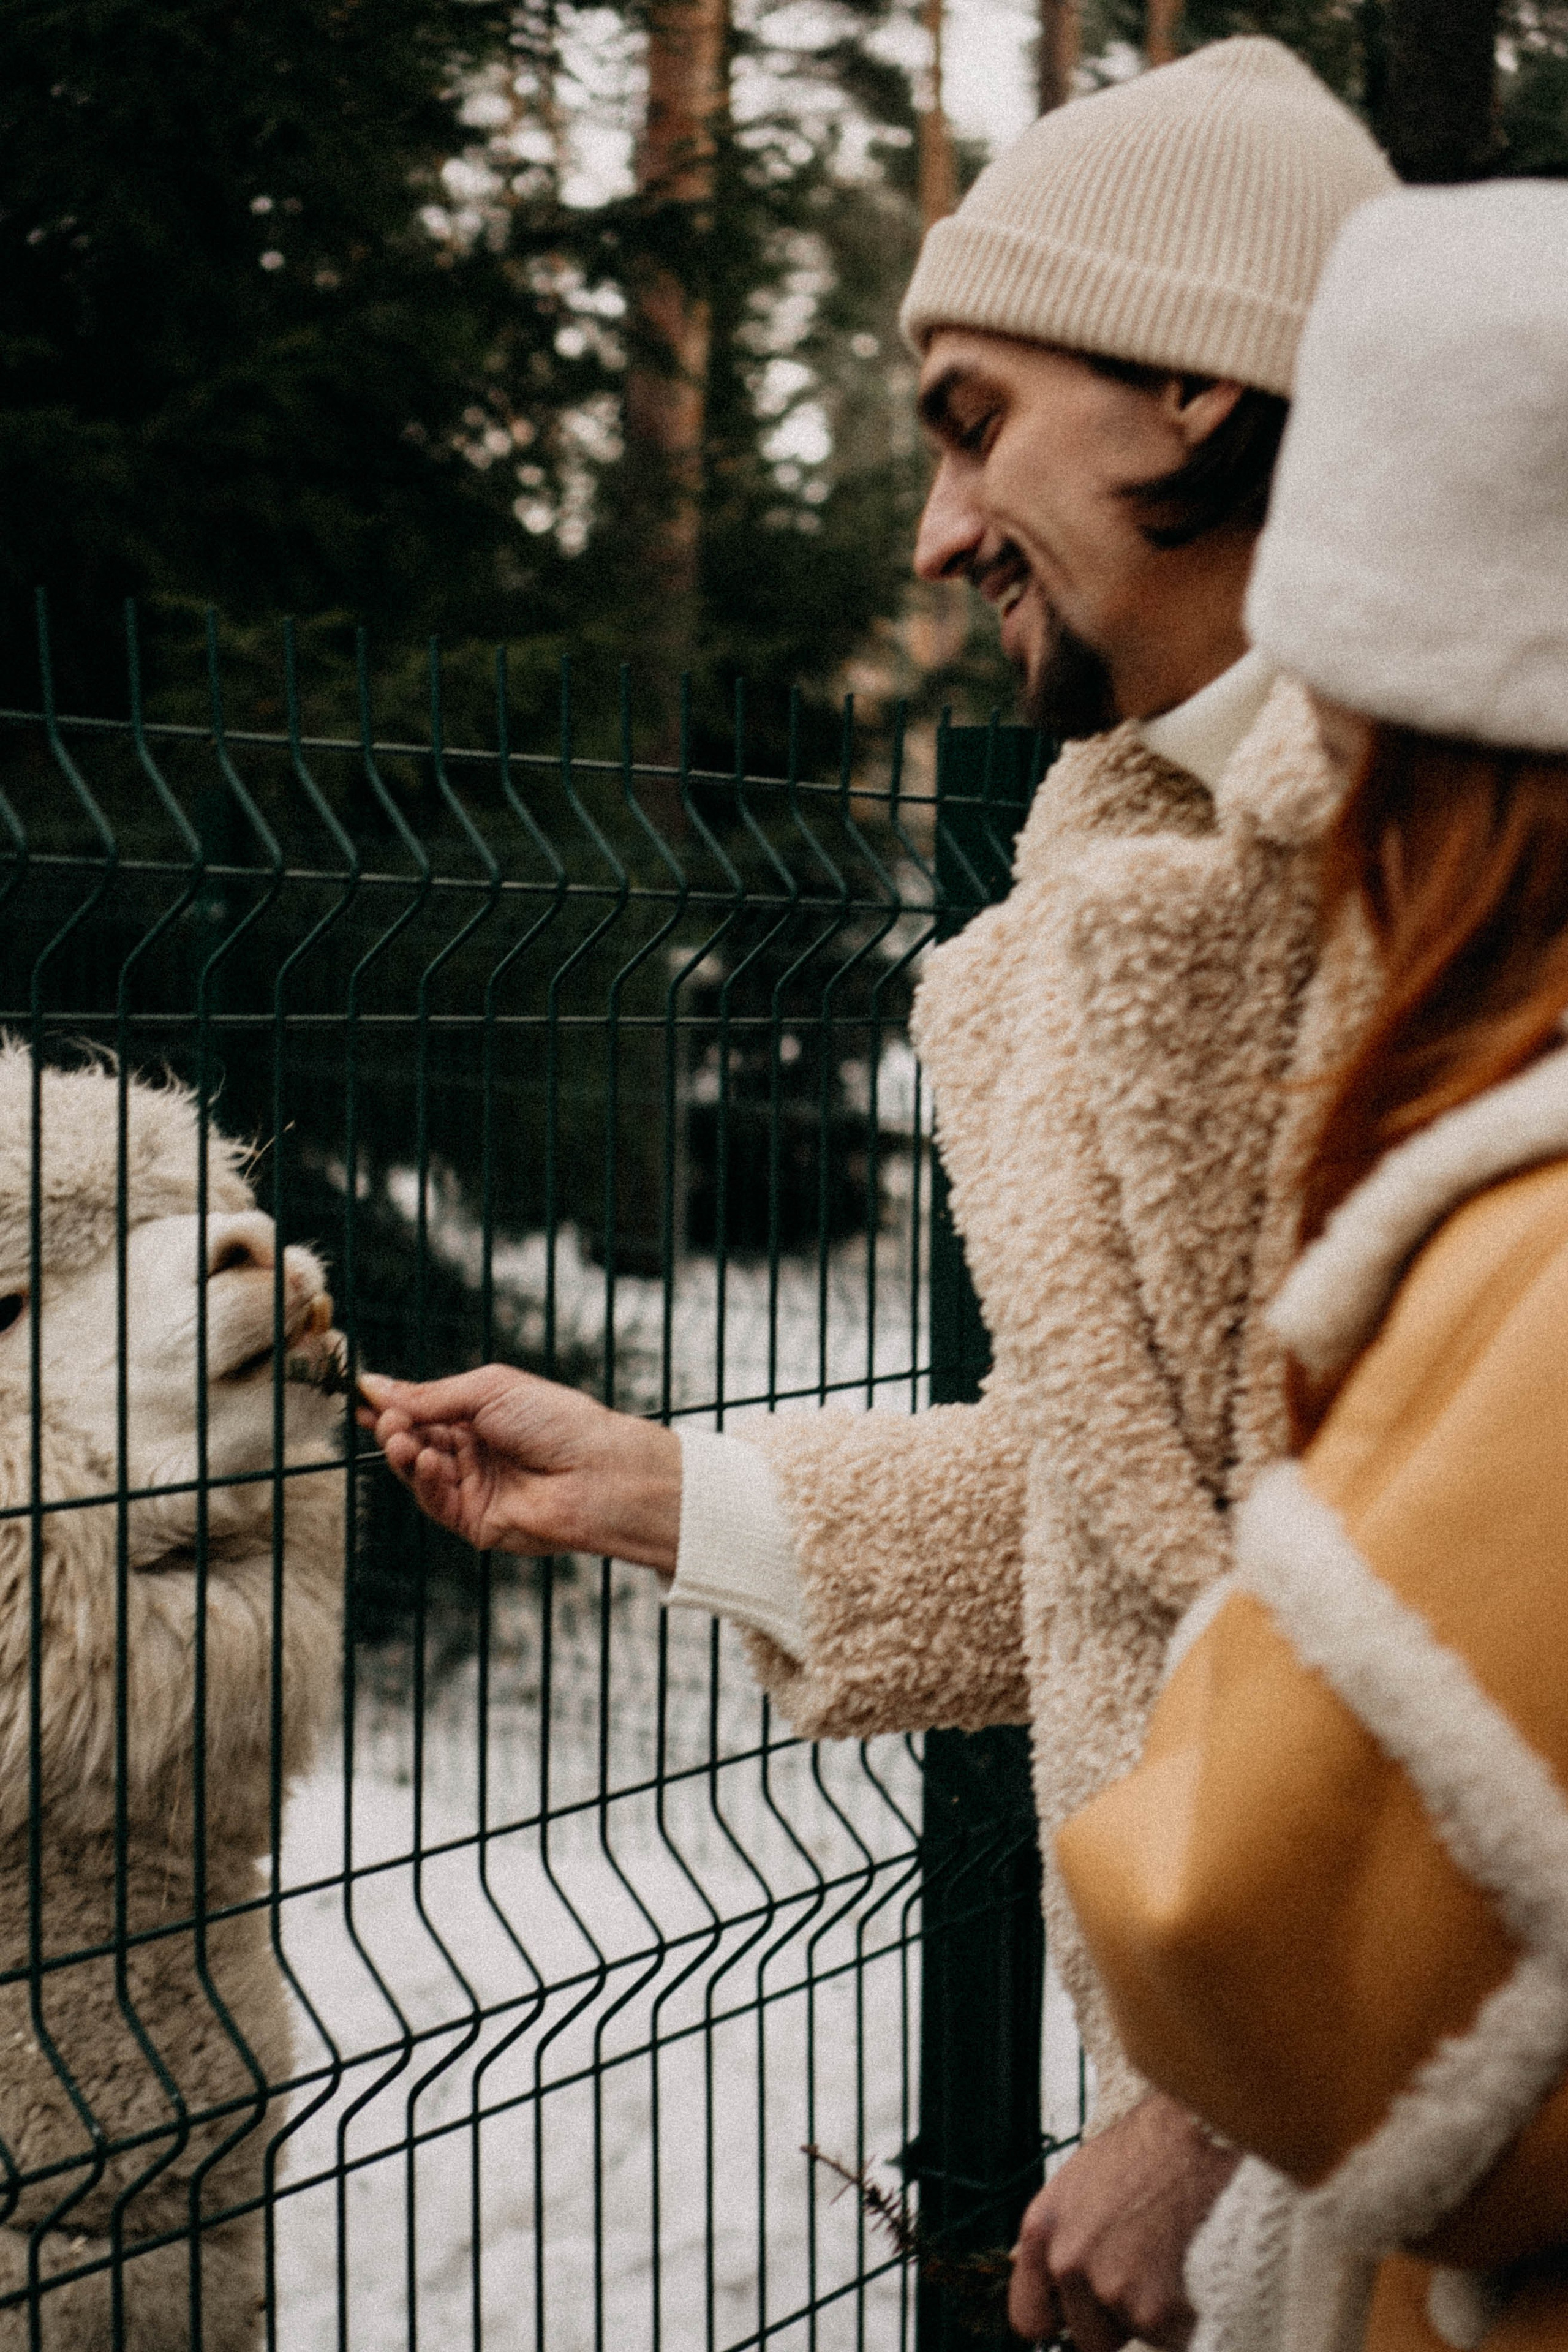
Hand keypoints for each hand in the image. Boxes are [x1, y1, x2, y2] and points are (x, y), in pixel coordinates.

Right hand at [358, 1366, 682, 1570]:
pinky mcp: (473, 1521)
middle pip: (414, 1442)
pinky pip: (435, 1502)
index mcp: (479, 1415)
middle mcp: (473, 1451)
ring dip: (404, 1454)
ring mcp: (472, 1487)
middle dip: (395, 1430)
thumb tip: (374, 1385)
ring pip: (418, 1473)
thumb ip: (430, 1395)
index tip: (361, 1399)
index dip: (392, 1406)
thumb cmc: (556, 1420)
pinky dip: (425, 1482)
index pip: (422, 1411)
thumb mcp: (488, 1391)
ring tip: (402, 1439)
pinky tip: (429, 1463)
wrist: (596, 1470)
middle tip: (387, 1421)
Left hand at [1008, 2091, 1237, 2350]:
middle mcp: (1066, 2261)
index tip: (1089, 2314)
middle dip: (1120, 2318)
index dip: (1065, 2322)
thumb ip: (1064, 2237)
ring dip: (1157, 2315)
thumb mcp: (1082, 2182)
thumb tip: (1057, 2288)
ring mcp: (1107, 2286)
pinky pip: (1174, 2339)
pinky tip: (1195, 2266)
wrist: (1200, 2127)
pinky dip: (1190, 2317)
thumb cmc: (1151, 2148)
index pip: (1030, 2320)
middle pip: (1089, 2338)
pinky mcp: (1152, 2307)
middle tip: (1148, 2271)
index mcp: (1043, 2229)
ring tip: (1174, 2257)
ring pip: (1136, 2336)